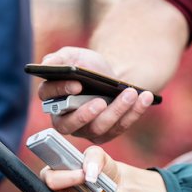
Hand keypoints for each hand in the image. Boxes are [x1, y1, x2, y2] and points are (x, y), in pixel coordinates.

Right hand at [38, 47, 153, 143]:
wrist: (111, 77)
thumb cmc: (89, 68)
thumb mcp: (74, 56)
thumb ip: (59, 58)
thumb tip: (47, 64)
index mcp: (52, 99)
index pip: (49, 99)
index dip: (61, 92)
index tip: (77, 84)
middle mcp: (65, 120)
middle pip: (70, 125)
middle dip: (85, 114)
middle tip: (100, 101)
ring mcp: (86, 130)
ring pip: (98, 128)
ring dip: (115, 111)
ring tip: (129, 93)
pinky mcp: (105, 134)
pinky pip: (119, 128)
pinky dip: (134, 113)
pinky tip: (144, 97)